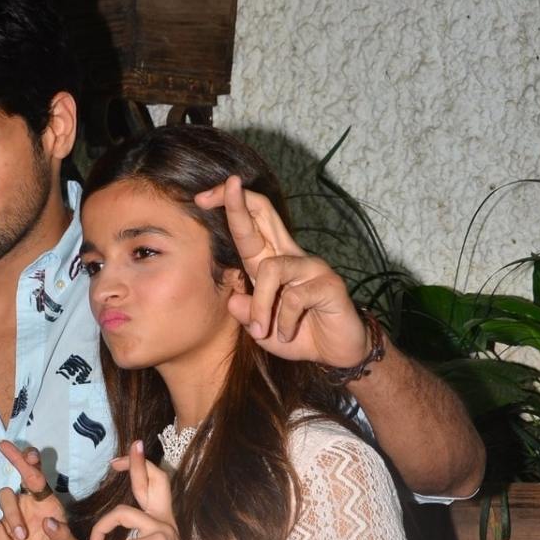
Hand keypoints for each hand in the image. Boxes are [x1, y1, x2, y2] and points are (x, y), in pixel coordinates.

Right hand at [0, 441, 79, 539]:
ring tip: (23, 538)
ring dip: (13, 516)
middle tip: (6, 447)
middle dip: (14, 459)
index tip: (29, 451)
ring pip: (4, 498)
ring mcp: (12, 520)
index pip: (40, 479)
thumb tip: (47, 519)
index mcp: (48, 506)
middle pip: (17, 477)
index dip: (33, 462)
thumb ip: (62, 534)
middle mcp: (29, 508)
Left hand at [88, 442, 219, 539]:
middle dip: (134, 464)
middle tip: (116, 459)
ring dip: (100, 531)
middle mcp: (165, 521)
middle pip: (152, 480)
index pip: (154, 486)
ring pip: (121, 513)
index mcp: (161, 523)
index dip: (139, 468)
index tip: (119, 461)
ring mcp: (163, 531)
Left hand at [194, 176, 371, 367]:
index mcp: (270, 261)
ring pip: (272, 269)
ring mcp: (311, 267)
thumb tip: (233, 299)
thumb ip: (246, 314)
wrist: (337, 352)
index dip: (230, 207)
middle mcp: (290, 256)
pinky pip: (294, 298)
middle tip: (227, 187)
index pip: (250, 226)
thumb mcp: (262, 329)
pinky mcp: (328, 284)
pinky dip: (283, 321)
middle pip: (266, 215)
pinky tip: (287, 335)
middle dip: (241, 202)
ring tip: (262, 332)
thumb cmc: (298, 335)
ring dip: (261, 306)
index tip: (202, 199)